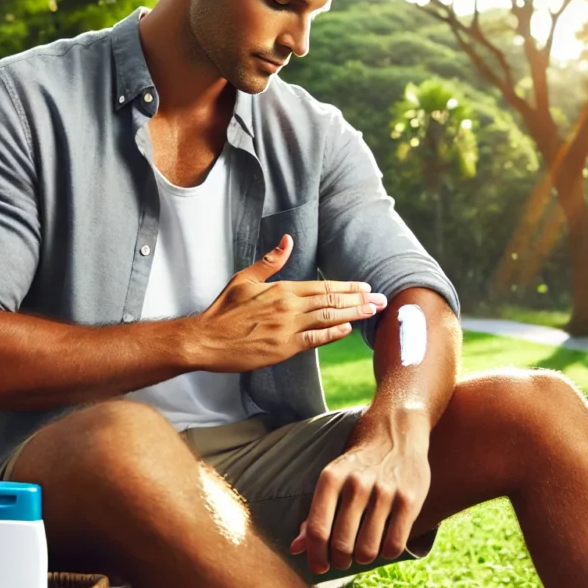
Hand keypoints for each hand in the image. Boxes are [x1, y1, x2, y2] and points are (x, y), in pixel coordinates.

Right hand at [189, 234, 386, 373]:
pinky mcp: (283, 348)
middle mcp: (288, 306)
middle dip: (359, 299)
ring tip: (373, 311)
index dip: (346, 287)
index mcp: (281, 289)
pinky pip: (315, 340)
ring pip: (328, 319)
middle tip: (381, 299)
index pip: (322, 286)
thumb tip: (288, 239)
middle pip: (331, 301)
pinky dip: (333, 334)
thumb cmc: (224, 310)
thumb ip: (271, 261)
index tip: (365, 286)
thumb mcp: (245, 278)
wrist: (206, 339)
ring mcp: (287, 328)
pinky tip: (348, 329)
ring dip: (354, 314)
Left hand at [290, 415, 430, 573]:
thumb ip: (315, 515)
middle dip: (340, 561)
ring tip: (363, 551)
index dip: (316, 556)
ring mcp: (385, 491)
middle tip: (343, 560)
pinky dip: (386, 552)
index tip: (319, 567)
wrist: (396, 433)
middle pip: (341, 544)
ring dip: (363, 558)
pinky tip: (384, 543)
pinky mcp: (409, 499)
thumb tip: (296, 549)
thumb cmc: (358, 465)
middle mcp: (357, 483)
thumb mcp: (332, 480)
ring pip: (368, 549)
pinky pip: (394, 544)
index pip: (317, 530)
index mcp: (331, 478)